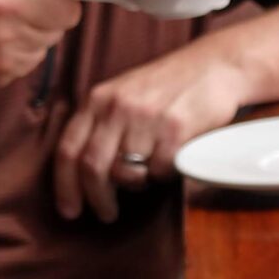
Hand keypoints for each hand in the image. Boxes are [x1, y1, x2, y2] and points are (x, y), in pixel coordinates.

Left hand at [54, 49, 246, 221]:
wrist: (213, 65)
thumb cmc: (167, 87)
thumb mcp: (123, 95)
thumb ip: (101, 124)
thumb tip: (84, 174)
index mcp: (98, 99)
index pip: (68, 149)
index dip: (64, 186)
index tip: (70, 210)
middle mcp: (117, 107)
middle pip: (92, 167)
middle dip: (98, 198)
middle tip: (107, 213)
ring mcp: (146, 117)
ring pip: (128, 172)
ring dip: (138, 183)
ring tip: (148, 174)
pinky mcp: (175, 128)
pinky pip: (160, 170)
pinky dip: (164, 174)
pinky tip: (171, 160)